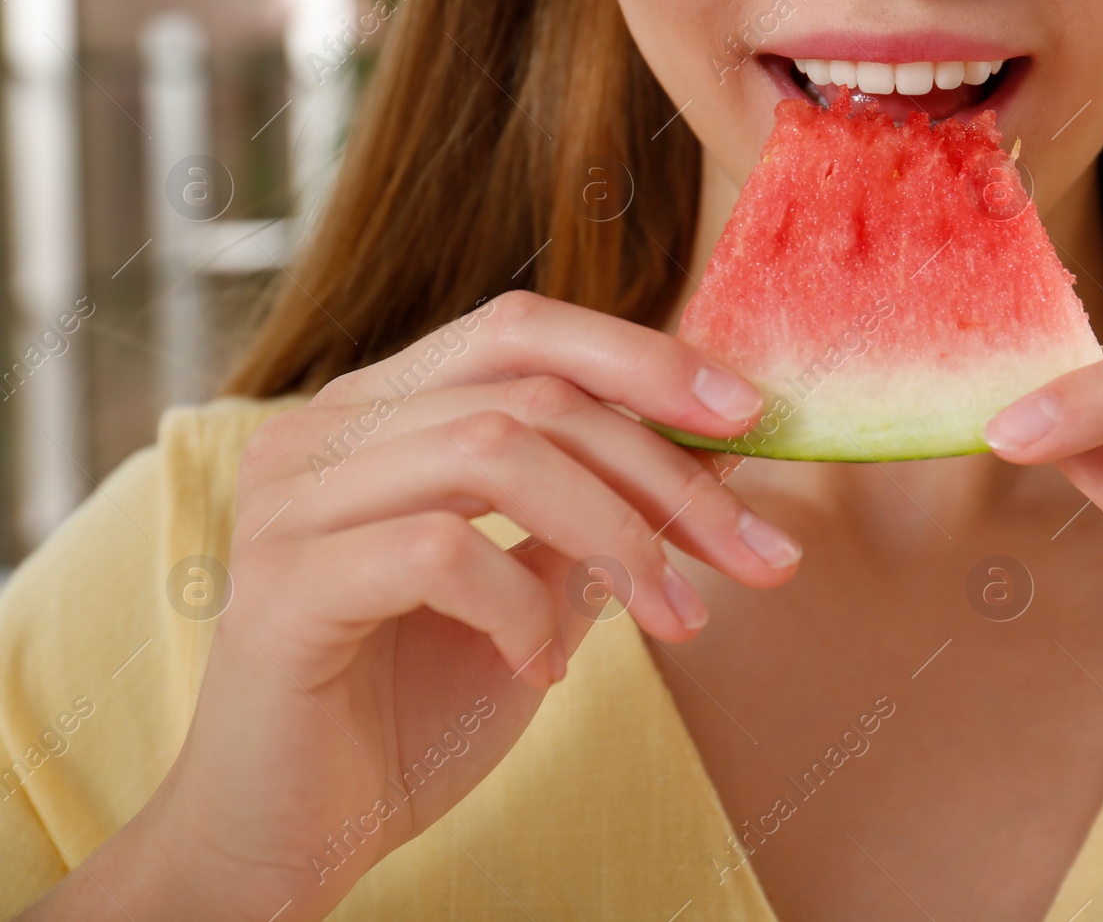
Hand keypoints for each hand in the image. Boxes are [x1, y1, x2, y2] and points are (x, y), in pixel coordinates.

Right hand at [34, 292, 801, 921]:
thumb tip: (722, 447)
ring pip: (492, 449)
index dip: (644, 359)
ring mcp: (293, 500)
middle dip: (666, 470)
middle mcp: (328, 431)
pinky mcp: (281, 586)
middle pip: (529, 387)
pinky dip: (521, 609)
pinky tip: (543, 670)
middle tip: (756, 553)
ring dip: (615, 536)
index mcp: (383, 411)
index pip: (523, 330)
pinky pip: (440, 552)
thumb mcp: (538, 594)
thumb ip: (600, 513)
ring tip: (671, 620)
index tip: (752, 418)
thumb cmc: (412, 711)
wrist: (293, 838)